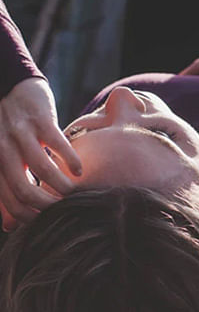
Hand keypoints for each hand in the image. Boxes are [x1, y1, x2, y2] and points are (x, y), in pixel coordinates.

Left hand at [0, 77, 81, 228]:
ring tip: (73, 192)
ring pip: (42, 168)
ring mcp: (21, 133)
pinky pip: (57, 144)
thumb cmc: (8, 130)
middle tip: (64, 210)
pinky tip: (79, 170)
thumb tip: (9, 225)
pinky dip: (71, 160)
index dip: (27, 217)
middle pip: (22, 189)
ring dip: (61, 185)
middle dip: (46, 206)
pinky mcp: (40, 119)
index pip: (8, 199)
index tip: (47, 221)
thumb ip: (5, 189)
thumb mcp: (2, 159)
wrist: (9, 86)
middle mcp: (3, 149)